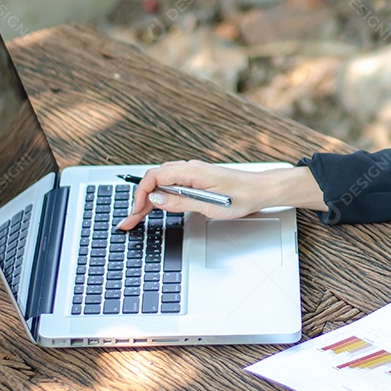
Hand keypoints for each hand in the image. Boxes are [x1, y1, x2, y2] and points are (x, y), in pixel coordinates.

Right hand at [118, 160, 274, 229]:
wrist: (261, 190)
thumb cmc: (242, 196)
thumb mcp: (210, 205)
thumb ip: (181, 202)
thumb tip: (156, 200)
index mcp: (192, 172)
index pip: (154, 178)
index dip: (140, 195)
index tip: (135, 212)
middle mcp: (190, 169)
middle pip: (154, 181)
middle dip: (139, 200)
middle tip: (129, 221)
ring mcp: (193, 174)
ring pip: (161, 183)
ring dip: (148, 199)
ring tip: (137, 217)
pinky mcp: (197, 180)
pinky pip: (172, 184)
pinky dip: (161, 196)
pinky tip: (155, 207)